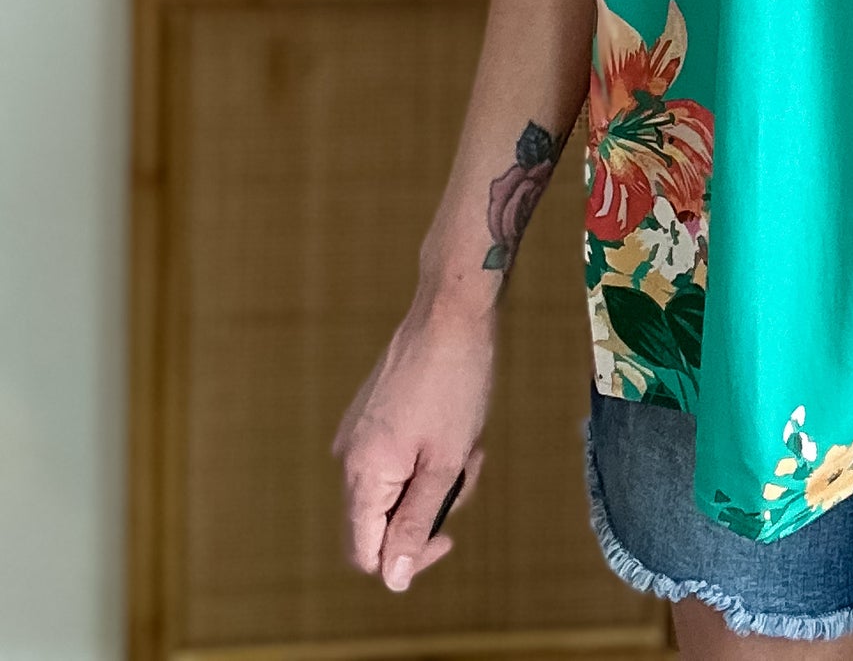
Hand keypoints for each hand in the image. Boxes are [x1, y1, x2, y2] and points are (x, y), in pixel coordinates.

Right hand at [333, 292, 495, 591]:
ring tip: (467, 442)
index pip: (365, 552)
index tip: (449, 533)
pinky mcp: (371, 415)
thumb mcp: (445, 463)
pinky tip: (453, 426)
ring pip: (395, 488)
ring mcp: (357, 432)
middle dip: (429, 508)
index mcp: (361, 472)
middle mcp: (348, 455)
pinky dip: (425, 455)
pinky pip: (394, 458)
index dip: (407, 559)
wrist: (452, 310)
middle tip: (466, 468)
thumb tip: (392, 579)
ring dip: (434, 478)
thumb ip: (416, 524)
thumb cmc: (455, 383)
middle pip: (382, 521)